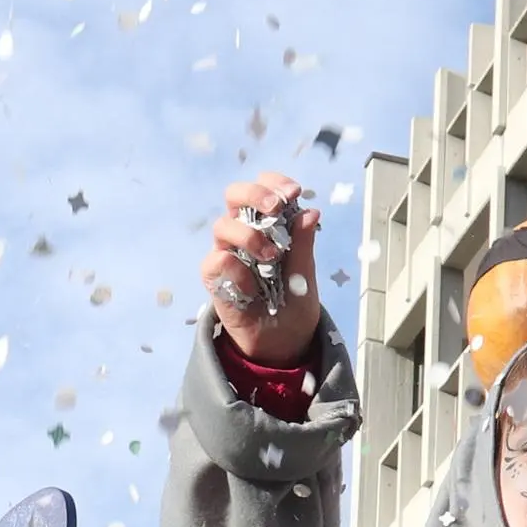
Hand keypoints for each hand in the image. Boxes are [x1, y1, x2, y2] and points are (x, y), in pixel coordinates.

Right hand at [199, 171, 322, 366]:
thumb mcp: (304, 274)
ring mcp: (227, 253)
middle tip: (275, 207)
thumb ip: (303, 245)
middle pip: (234, 195)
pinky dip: (236, 269)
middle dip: (254, 194)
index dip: (274, 183)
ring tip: (271, 256)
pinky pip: (217, 261)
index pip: (264, 190)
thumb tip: (310, 211)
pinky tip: (252, 287)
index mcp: (269, 225)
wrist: (283, 343)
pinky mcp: (216, 278)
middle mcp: (244, 233)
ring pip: (223, 226)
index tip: (293, 192)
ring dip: (249, 235)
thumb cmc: (294, 304)